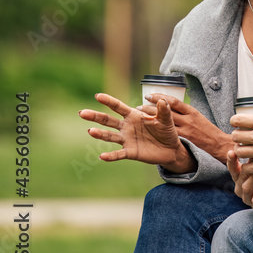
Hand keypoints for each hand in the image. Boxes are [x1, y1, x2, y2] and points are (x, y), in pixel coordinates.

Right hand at [79, 93, 195, 172]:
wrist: (171, 149)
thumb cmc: (167, 130)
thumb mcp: (166, 119)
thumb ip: (163, 110)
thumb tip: (162, 100)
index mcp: (133, 115)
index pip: (118, 107)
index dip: (108, 101)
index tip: (97, 95)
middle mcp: (127, 127)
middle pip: (108, 120)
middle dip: (95, 116)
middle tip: (82, 112)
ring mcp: (127, 140)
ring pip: (110, 136)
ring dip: (100, 134)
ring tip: (90, 131)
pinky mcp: (130, 152)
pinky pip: (118, 154)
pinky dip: (110, 156)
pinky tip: (102, 156)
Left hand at [143, 93, 231, 160]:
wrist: (218, 144)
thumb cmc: (208, 130)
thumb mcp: (198, 117)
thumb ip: (185, 113)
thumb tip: (171, 106)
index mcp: (191, 111)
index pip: (173, 101)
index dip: (160, 97)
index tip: (149, 95)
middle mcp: (187, 119)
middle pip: (166, 111)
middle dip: (151, 107)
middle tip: (139, 106)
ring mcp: (185, 130)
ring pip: (165, 123)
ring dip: (152, 119)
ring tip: (141, 117)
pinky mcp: (184, 141)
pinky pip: (169, 135)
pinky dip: (159, 132)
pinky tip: (150, 132)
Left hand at [229, 113, 252, 173]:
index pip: (238, 119)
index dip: (235, 121)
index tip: (237, 124)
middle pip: (235, 136)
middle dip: (237, 137)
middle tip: (242, 139)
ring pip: (239, 152)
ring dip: (241, 152)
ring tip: (246, 151)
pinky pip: (248, 167)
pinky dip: (248, 166)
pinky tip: (252, 164)